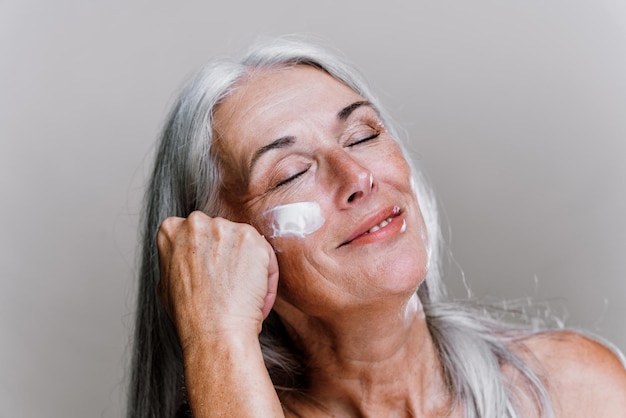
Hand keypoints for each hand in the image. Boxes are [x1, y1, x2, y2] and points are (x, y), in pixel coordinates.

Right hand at [156, 211, 278, 347]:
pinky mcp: (252, 239)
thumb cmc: (192, 316)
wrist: (215, 332)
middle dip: (228, 256)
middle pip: (222, 234)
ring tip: (241, 293)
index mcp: (172, 230)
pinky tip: (255, 295)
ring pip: (245, 243)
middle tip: (229, 284)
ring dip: (248, 265)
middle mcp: (197, 223)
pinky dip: (266, 276)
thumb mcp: (167, 282)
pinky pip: (266, 255)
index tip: (212, 273)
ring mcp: (225, 229)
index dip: (207, 255)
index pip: (196, 232)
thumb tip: (187, 257)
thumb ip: (177, 259)